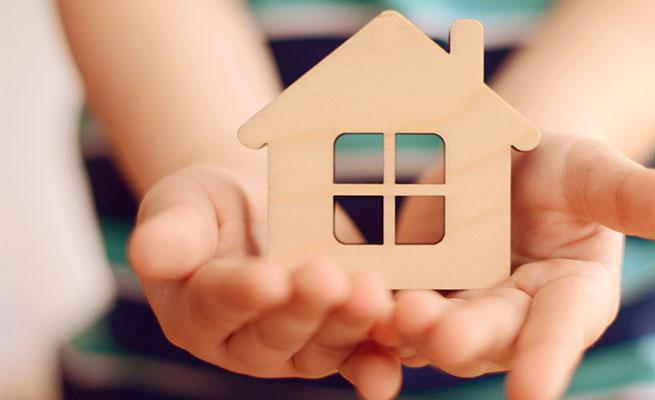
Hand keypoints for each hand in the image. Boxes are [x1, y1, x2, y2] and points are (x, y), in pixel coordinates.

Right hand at [128, 165, 400, 399]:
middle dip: (302, 309)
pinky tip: (397, 352)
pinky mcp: (339, 341)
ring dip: (348, 325)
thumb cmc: (212, 206)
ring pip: (323, 346)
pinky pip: (360, 356)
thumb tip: (147, 252)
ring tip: (369, 292)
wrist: (259, 208)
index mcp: (196, 311)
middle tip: (327, 280)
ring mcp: (296, 347)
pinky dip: (379, 359)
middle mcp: (245, 341)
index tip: (264, 277)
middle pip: (274, 334)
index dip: (239, 295)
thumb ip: (171, 231)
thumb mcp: (183, 204)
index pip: (213, 306)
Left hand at [387, 134, 654, 398]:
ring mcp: (456, 304)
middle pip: (487, 336)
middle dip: (466, 338)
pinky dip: (370, 305)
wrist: (501, 160)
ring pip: (430, 327)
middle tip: (441, 333)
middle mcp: (511, 316)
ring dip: (408, 327)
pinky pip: (386, 303)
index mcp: (568, 299)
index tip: (535, 394)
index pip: (562, 334)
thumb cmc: (561, 172)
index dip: (549, 361)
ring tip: (391, 311)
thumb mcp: (593, 173)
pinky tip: (349, 292)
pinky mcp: (410, 286)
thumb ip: (635, 196)